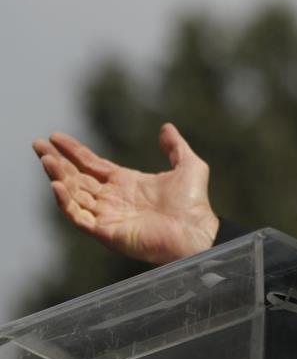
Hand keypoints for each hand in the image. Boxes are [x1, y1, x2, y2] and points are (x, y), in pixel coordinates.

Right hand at [33, 123, 219, 264]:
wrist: (197, 230)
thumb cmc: (194, 203)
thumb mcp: (188, 165)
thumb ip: (175, 146)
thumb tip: (166, 127)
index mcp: (126, 183)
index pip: (91, 164)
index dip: (73, 151)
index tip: (54, 136)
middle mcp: (112, 199)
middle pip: (76, 177)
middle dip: (56, 161)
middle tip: (38, 144)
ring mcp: (107, 215)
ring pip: (73, 194)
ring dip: (58, 176)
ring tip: (46, 159)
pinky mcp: (105, 232)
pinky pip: (78, 216)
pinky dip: (66, 202)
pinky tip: (57, 184)